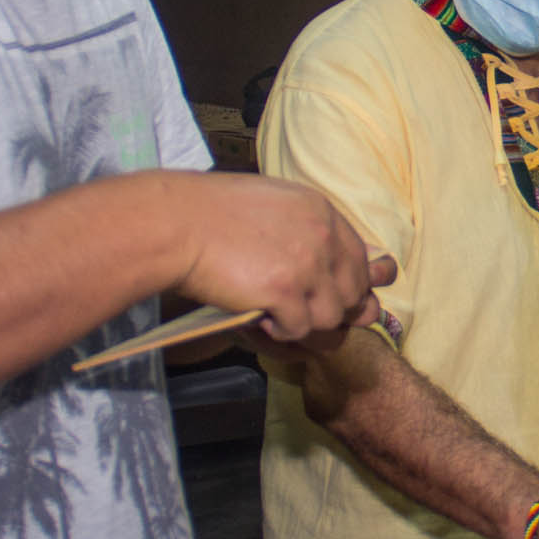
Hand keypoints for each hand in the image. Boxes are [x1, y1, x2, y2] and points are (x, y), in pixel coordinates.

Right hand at [171, 174, 396, 351]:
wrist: (177, 222)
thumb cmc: (213, 213)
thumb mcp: (275, 205)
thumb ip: (308, 231)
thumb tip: (333, 269)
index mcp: (323, 212)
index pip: (361, 261)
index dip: (349, 287)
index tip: (327, 298)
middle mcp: (323, 237)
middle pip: (353, 295)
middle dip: (329, 311)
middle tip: (298, 312)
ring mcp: (307, 265)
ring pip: (329, 319)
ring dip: (302, 324)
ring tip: (274, 314)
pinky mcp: (284, 292)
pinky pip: (299, 330)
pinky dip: (279, 333)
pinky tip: (259, 319)